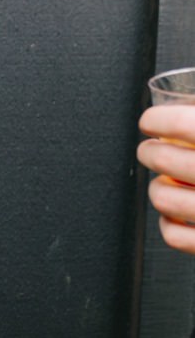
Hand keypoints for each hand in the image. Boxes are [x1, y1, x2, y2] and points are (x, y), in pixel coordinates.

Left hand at [139, 104, 194, 252]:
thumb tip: (187, 100)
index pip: (187, 125)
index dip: (161, 118)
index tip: (150, 120)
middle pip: (168, 160)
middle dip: (151, 153)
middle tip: (150, 150)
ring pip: (164, 199)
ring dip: (157, 188)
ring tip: (165, 182)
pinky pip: (175, 236)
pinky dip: (168, 224)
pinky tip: (175, 214)